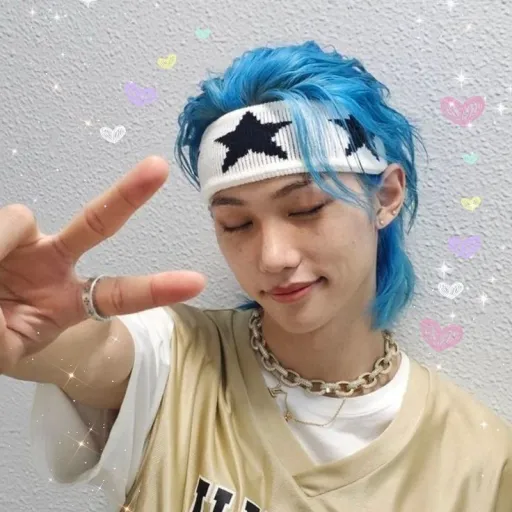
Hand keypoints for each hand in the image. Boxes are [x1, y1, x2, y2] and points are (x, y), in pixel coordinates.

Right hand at [0, 156, 206, 373]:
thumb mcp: (3, 347)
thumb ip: (5, 331)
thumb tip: (3, 266)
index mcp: (71, 301)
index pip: (120, 294)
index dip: (156, 289)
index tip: (196, 282)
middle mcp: (57, 264)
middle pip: (98, 224)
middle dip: (128, 195)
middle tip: (159, 167)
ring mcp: (30, 243)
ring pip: (20, 219)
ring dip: (0, 244)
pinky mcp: (4, 229)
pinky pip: (5, 222)